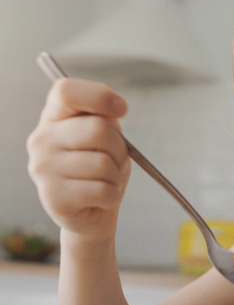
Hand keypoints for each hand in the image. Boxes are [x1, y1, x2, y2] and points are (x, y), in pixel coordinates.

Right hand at [27, 78, 129, 242]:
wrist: (92, 214)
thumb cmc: (101, 170)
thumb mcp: (106, 138)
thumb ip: (105, 119)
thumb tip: (113, 109)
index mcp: (53, 118)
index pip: (66, 91)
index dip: (99, 96)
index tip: (122, 109)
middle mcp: (41, 140)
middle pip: (98, 129)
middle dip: (119, 148)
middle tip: (115, 160)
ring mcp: (43, 169)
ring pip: (103, 163)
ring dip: (116, 175)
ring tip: (105, 181)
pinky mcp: (54, 198)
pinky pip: (103, 190)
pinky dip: (113, 195)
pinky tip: (101, 198)